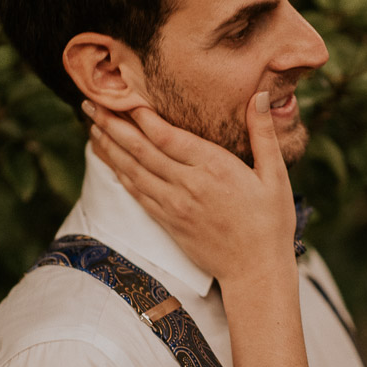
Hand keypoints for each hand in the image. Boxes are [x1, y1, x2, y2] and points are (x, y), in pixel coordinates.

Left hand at [83, 92, 296, 288]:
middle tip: (91, 103)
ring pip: (133, 171)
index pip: (168, 137)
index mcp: (214, 169)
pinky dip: (119, 173)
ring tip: (91, 125)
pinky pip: (136, 193)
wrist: (255, 271)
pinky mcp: (167, 222)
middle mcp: (188, 186)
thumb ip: (263, 134)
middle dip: (114, 125)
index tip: (123, 95)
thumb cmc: (270, 223)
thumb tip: (258, 95)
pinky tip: (108, 159)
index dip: (142, 116)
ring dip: (109, 147)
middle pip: (142, 150)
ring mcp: (174, 206)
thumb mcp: (275, 176)